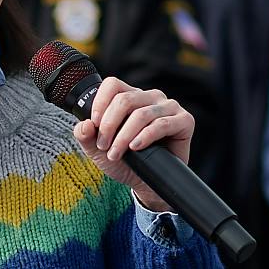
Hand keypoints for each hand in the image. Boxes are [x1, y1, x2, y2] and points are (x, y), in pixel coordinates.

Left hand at [71, 77, 194, 214]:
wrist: (146, 183)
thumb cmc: (124, 162)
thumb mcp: (98, 150)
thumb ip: (86, 136)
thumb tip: (84, 124)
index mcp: (130, 96)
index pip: (113, 85)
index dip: (100, 102)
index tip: (94, 125)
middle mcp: (150, 97)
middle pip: (125, 99)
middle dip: (109, 125)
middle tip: (103, 146)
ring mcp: (168, 107)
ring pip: (141, 114)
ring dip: (124, 136)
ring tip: (116, 153)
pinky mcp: (184, 120)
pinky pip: (162, 124)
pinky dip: (145, 137)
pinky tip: (135, 147)